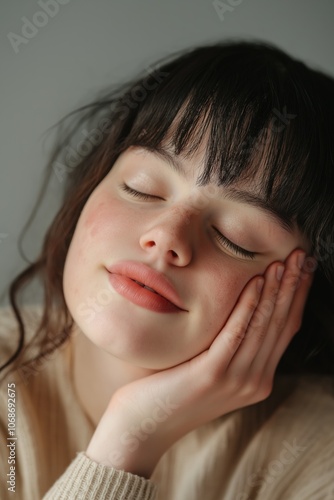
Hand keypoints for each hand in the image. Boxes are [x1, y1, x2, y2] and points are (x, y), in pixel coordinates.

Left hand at [86, 249, 313, 477]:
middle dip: (293, 287)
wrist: (142, 426)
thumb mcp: (210, 367)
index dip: (296, 297)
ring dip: (276, 290)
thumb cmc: (170, 388)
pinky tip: (256, 281)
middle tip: (301, 255)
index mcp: (256, 377)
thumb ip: (229, 346)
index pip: (284, 330)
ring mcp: (236, 380)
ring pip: (264, 326)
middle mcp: (254, 380)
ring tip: (283, 262)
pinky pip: (236, 333)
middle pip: (280, 325)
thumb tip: (239, 308)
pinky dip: (249, 305)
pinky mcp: (213, 375)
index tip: (302, 269)